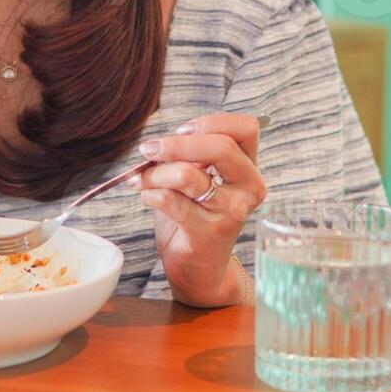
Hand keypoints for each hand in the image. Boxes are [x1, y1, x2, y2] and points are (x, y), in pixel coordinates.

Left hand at [131, 112, 267, 306]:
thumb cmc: (195, 217)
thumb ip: (190, 155)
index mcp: (248, 167)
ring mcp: (232, 211)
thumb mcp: (198, 178)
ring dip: (155, 173)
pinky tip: (147, 197)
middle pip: (221, 146)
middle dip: (176, 144)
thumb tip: (162, 140)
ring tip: (142, 180)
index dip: (211, 123)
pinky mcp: (209, 232)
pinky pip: (172, 201)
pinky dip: (151, 194)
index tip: (182, 130)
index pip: (245, 128)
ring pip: (188, 174)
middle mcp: (249, 187)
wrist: (199, 268)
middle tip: (149, 149)